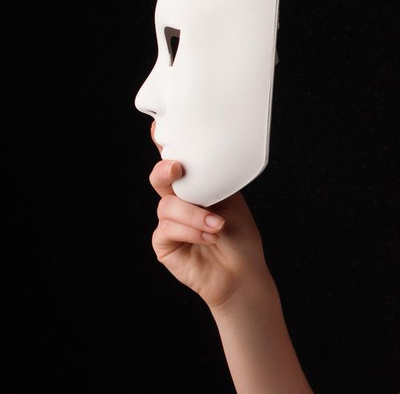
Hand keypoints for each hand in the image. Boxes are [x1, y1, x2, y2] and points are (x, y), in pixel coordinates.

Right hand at [148, 125, 270, 307]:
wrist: (242, 272)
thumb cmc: (240, 238)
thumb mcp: (232, 201)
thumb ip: (216, 181)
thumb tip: (211, 157)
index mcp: (195, 188)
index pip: (177, 164)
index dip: (164, 145)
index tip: (157, 128)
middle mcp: (178, 202)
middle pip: (160, 179)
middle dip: (165, 170)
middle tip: (177, 168)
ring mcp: (169, 223)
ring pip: (168, 207)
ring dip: (195, 215)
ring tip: (218, 226)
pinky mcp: (164, 244)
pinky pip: (167, 229)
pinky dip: (191, 231)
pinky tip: (210, 236)